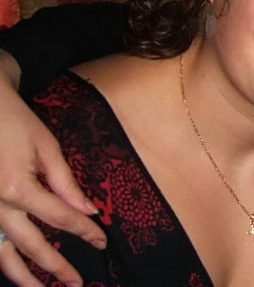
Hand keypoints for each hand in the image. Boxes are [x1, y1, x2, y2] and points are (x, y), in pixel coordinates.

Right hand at [0, 51, 105, 285]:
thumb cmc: (17, 125)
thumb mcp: (47, 148)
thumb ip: (65, 183)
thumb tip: (87, 210)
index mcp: (19, 189)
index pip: (60, 217)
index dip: (84, 231)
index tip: (101, 241)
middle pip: (31, 245)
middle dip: (56, 266)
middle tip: (77, 283)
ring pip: (1, 254)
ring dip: (22, 276)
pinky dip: (3, 260)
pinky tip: (17, 272)